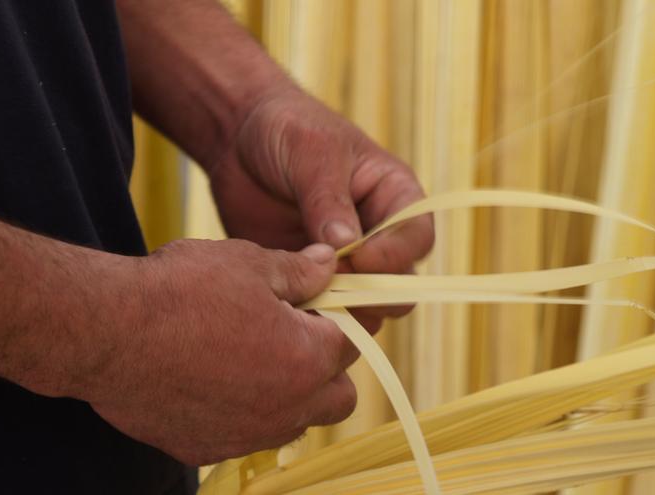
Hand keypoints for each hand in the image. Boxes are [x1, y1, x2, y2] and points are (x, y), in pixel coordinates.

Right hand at [83, 239, 357, 465]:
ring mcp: (245, 435)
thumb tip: (330, 263)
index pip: (353, 341)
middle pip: (338, 395)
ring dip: (289, 393)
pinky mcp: (204, 448)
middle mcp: (286, 409)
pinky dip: (242, 412)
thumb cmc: (180, 292)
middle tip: (293, 332)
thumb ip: (300, 270)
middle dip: (328, 366)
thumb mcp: (249, 263)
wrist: (107, 333)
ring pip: (294, 421)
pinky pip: (244, 435)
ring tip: (252, 355)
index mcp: (308, 360)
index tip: (324, 302)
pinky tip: (212, 380)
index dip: (342, 316)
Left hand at [208, 87, 434, 331]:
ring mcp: (344, 259)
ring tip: (303, 295)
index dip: (395, 255)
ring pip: (363, 305)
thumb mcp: (311, 151)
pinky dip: (309, 313)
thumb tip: (347, 245)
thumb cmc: (287, 128)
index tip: (358, 259)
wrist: (238, 138)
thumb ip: (328, 198)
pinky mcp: (310, 276)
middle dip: (371, 292)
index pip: (416, 237)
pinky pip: (322, 308)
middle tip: (329, 285)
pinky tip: (283, 303)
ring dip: (340, 308)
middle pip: (398, 283)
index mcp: (394, 195)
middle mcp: (377, 233)